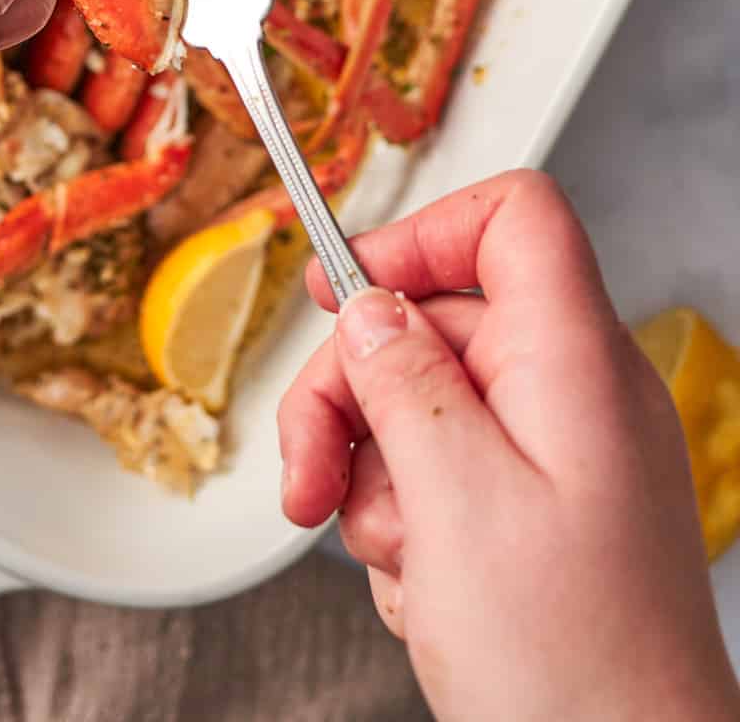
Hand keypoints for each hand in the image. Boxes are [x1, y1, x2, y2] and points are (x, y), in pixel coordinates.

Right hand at [278, 170, 739, 721]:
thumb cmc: (575, 670)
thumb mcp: (454, 501)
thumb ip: (401, 380)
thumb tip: (367, 305)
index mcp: (575, 361)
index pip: (512, 218)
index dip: (419, 234)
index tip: (342, 288)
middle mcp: (576, 395)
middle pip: (437, 321)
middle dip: (355, 391)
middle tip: (311, 472)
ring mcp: (562, 458)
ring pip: (426, 405)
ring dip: (375, 475)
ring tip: (391, 554)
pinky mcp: (543, 517)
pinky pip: (444, 476)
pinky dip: (409, 525)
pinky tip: (424, 588)